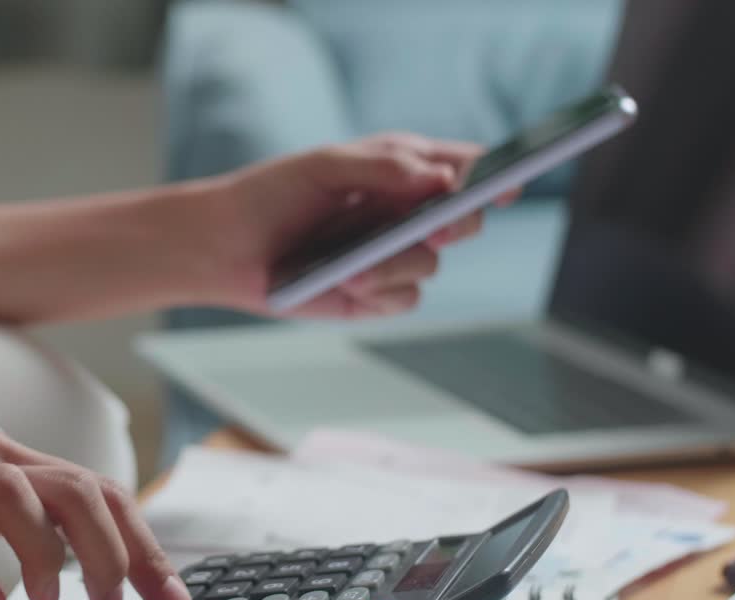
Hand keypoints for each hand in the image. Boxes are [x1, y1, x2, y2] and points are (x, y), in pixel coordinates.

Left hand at [206, 132, 518, 317]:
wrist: (228, 246)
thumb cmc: (274, 195)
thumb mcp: (324, 167)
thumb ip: (383, 167)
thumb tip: (441, 178)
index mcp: (401, 170)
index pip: (461, 167)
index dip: (492, 175)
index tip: (505, 183)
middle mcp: (405, 213)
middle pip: (464, 218)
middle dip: (454, 223)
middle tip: (436, 228)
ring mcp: (394, 255)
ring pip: (431, 263)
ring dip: (396, 264)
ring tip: (353, 266)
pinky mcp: (376, 294)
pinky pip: (405, 298)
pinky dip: (379, 292)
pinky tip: (346, 285)